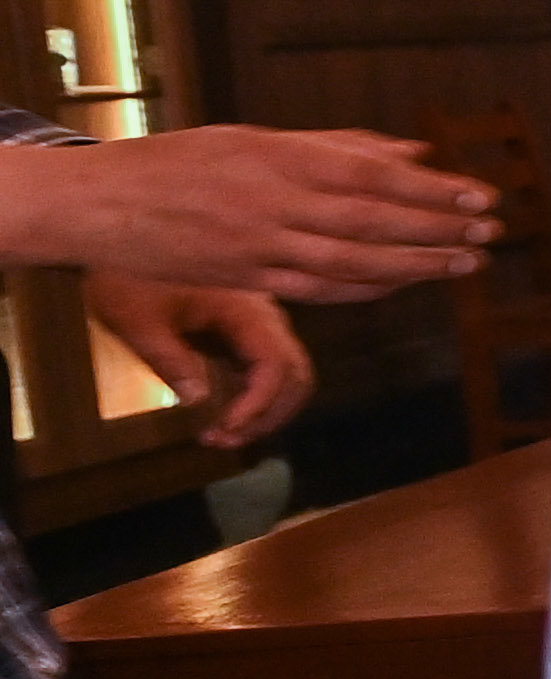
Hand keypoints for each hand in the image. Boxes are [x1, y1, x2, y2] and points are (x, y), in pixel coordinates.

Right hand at [0, 126, 494, 301]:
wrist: (101, 204)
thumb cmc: (183, 161)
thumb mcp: (256, 137)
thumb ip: (338, 145)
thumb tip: (415, 148)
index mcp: (279, 159)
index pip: (374, 176)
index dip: (432, 189)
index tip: (481, 195)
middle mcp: (275, 204)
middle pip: (375, 221)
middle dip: (439, 228)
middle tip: (493, 230)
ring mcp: (262, 247)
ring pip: (356, 262)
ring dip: (418, 265)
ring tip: (468, 261)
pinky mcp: (249, 280)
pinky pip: (323, 289)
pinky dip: (371, 287)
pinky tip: (408, 283)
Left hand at [87, 273, 309, 446]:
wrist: (125, 238)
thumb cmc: (127, 276)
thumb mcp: (137, 319)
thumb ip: (170, 359)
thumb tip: (199, 401)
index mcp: (244, 310)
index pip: (276, 367)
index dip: (257, 406)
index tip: (223, 430)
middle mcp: (264, 315)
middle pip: (297, 375)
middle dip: (268, 416)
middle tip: (224, 440)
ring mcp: (259, 320)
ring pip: (290, 373)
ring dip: (267, 410)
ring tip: (224, 434)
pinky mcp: (246, 326)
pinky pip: (269, 366)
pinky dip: (257, 396)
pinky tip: (225, 412)